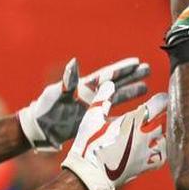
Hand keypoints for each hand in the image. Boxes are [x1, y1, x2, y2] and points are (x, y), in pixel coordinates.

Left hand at [19, 57, 150, 150]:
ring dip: (130, 91)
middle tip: (148, 68)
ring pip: (116, 97)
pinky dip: (123, 116)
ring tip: (146, 86)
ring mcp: (92, 108)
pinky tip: (135, 114)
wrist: (40, 128)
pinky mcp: (92, 121)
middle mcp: (91, 95)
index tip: (137, 61)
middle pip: (116, 83)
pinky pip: (111, 117)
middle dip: (132, 76)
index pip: (107, 75)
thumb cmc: (46, 108)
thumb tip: (73, 62)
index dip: (122, 68)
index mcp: (84, 87)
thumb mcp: (56, 93)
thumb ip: (68, 80)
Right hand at [61, 81, 167, 189]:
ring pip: (166, 139)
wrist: (88, 175)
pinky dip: (164, 151)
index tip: (163, 98)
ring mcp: (145, 152)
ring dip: (166, 133)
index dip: (162, 100)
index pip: (157, 105)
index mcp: (132, 121)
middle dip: (166, 115)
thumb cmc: (88, 144)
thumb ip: (102, 99)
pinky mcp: (144, 166)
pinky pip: (162, 158)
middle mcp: (143, 136)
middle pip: (165, 121)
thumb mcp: (92, 118)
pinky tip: (160, 147)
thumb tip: (108, 83)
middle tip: (167, 111)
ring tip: (165, 129)